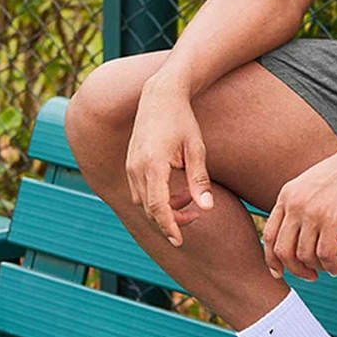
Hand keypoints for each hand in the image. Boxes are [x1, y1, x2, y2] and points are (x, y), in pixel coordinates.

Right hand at [125, 81, 213, 246]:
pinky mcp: (130, 163)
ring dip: (162, 209)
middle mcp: (136, 167)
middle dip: (169, 220)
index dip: (168, 226)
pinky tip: (175, 191)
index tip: (179, 241)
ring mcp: (130, 165)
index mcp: (153, 165)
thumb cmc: (183, 121)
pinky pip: (139, 190)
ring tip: (187, 200)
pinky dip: (155, 198)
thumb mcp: (197, 150)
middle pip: (148, 208)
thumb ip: (199, 180)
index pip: (158, 206)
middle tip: (194, 218)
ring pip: (142, 201)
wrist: (160, 96)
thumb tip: (207, 208)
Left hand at [263, 146, 336, 281]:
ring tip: (328, 269)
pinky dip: (330, 266)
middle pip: (283, 251)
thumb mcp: (310, 184)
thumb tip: (294, 236)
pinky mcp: (333, 221)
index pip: (269, 234)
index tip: (279, 272)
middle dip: (294, 269)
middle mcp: (295, 205)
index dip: (271, 259)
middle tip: (308, 275)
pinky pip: (325, 255)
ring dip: (315, 269)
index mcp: (287, 195)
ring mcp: (313, 213)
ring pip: (304, 256)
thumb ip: (297, 205)